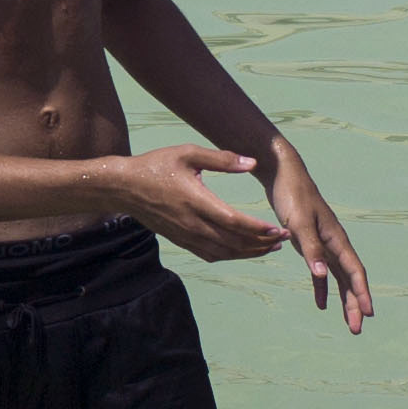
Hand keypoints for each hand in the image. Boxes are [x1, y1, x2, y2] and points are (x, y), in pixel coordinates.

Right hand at [109, 144, 288, 265]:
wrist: (123, 187)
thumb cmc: (156, 165)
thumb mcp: (188, 153)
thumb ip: (222, 159)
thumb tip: (252, 163)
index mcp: (197, 201)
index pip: (235, 222)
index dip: (260, 229)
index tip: (279, 229)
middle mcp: (193, 223)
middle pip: (234, 242)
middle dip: (262, 243)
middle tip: (283, 238)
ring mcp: (186, 235)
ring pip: (224, 252)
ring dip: (249, 252)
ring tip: (270, 247)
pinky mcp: (181, 240)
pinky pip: (210, 254)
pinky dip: (230, 255)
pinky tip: (242, 251)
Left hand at [264, 143, 373, 330]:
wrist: (283, 174)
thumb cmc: (293, 195)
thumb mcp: (299, 223)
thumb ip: (311, 249)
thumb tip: (322, 276)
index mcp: (336, 239)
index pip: (354, 271)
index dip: (361, 293)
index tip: (368, 314)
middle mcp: (334, 243)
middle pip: (349, 279)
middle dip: (355, 304)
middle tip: (356, 329)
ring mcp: (324, 243)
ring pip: (338, 277)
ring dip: (342, 299)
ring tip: (347, 322)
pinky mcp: (310, 242)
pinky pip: (320, 270)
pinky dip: (321, 287)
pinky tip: (320, 304)